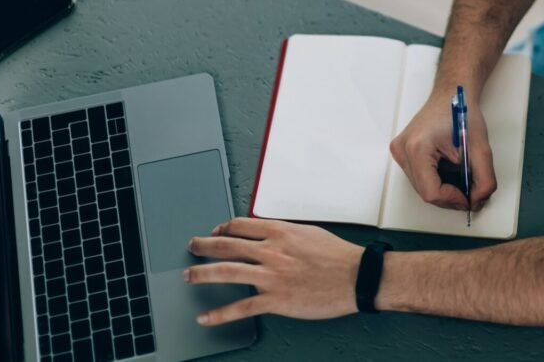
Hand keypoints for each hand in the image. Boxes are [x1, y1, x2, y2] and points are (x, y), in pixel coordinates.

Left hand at [185, 218, 361, 324]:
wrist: (355, 276)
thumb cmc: (338, 256)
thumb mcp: (309, 233)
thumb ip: (286, 233)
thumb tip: (270, 235)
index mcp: (280, 232)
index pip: (241, 226)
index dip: (223, 228)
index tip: (216, 231)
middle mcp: (271, 251)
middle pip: (227, 245)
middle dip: (204, 245)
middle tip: (192, 247)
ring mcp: (271, 276)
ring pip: (227, 272)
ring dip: (202, 273)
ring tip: (188, 276)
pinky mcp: (275, 299)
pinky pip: (241, 307)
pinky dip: (220, 313)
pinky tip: (206, 317)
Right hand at [389, 91, 496, 210]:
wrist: (451, 94)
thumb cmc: (462, 112)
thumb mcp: (481, 148)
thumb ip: (484, 179)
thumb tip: (478, 200)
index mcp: (418, 147)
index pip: (431, 191)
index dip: (453, 199)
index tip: (469, 197)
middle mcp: (403, 150)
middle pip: (425, 192)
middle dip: (450, 196)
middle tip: (470, 192)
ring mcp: (400, 152)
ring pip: (421, 188)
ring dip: (443, 190)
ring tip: (460, 179)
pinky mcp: (403, 152)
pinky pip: (419, 178)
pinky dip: (436, 181)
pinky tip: (449, 172)